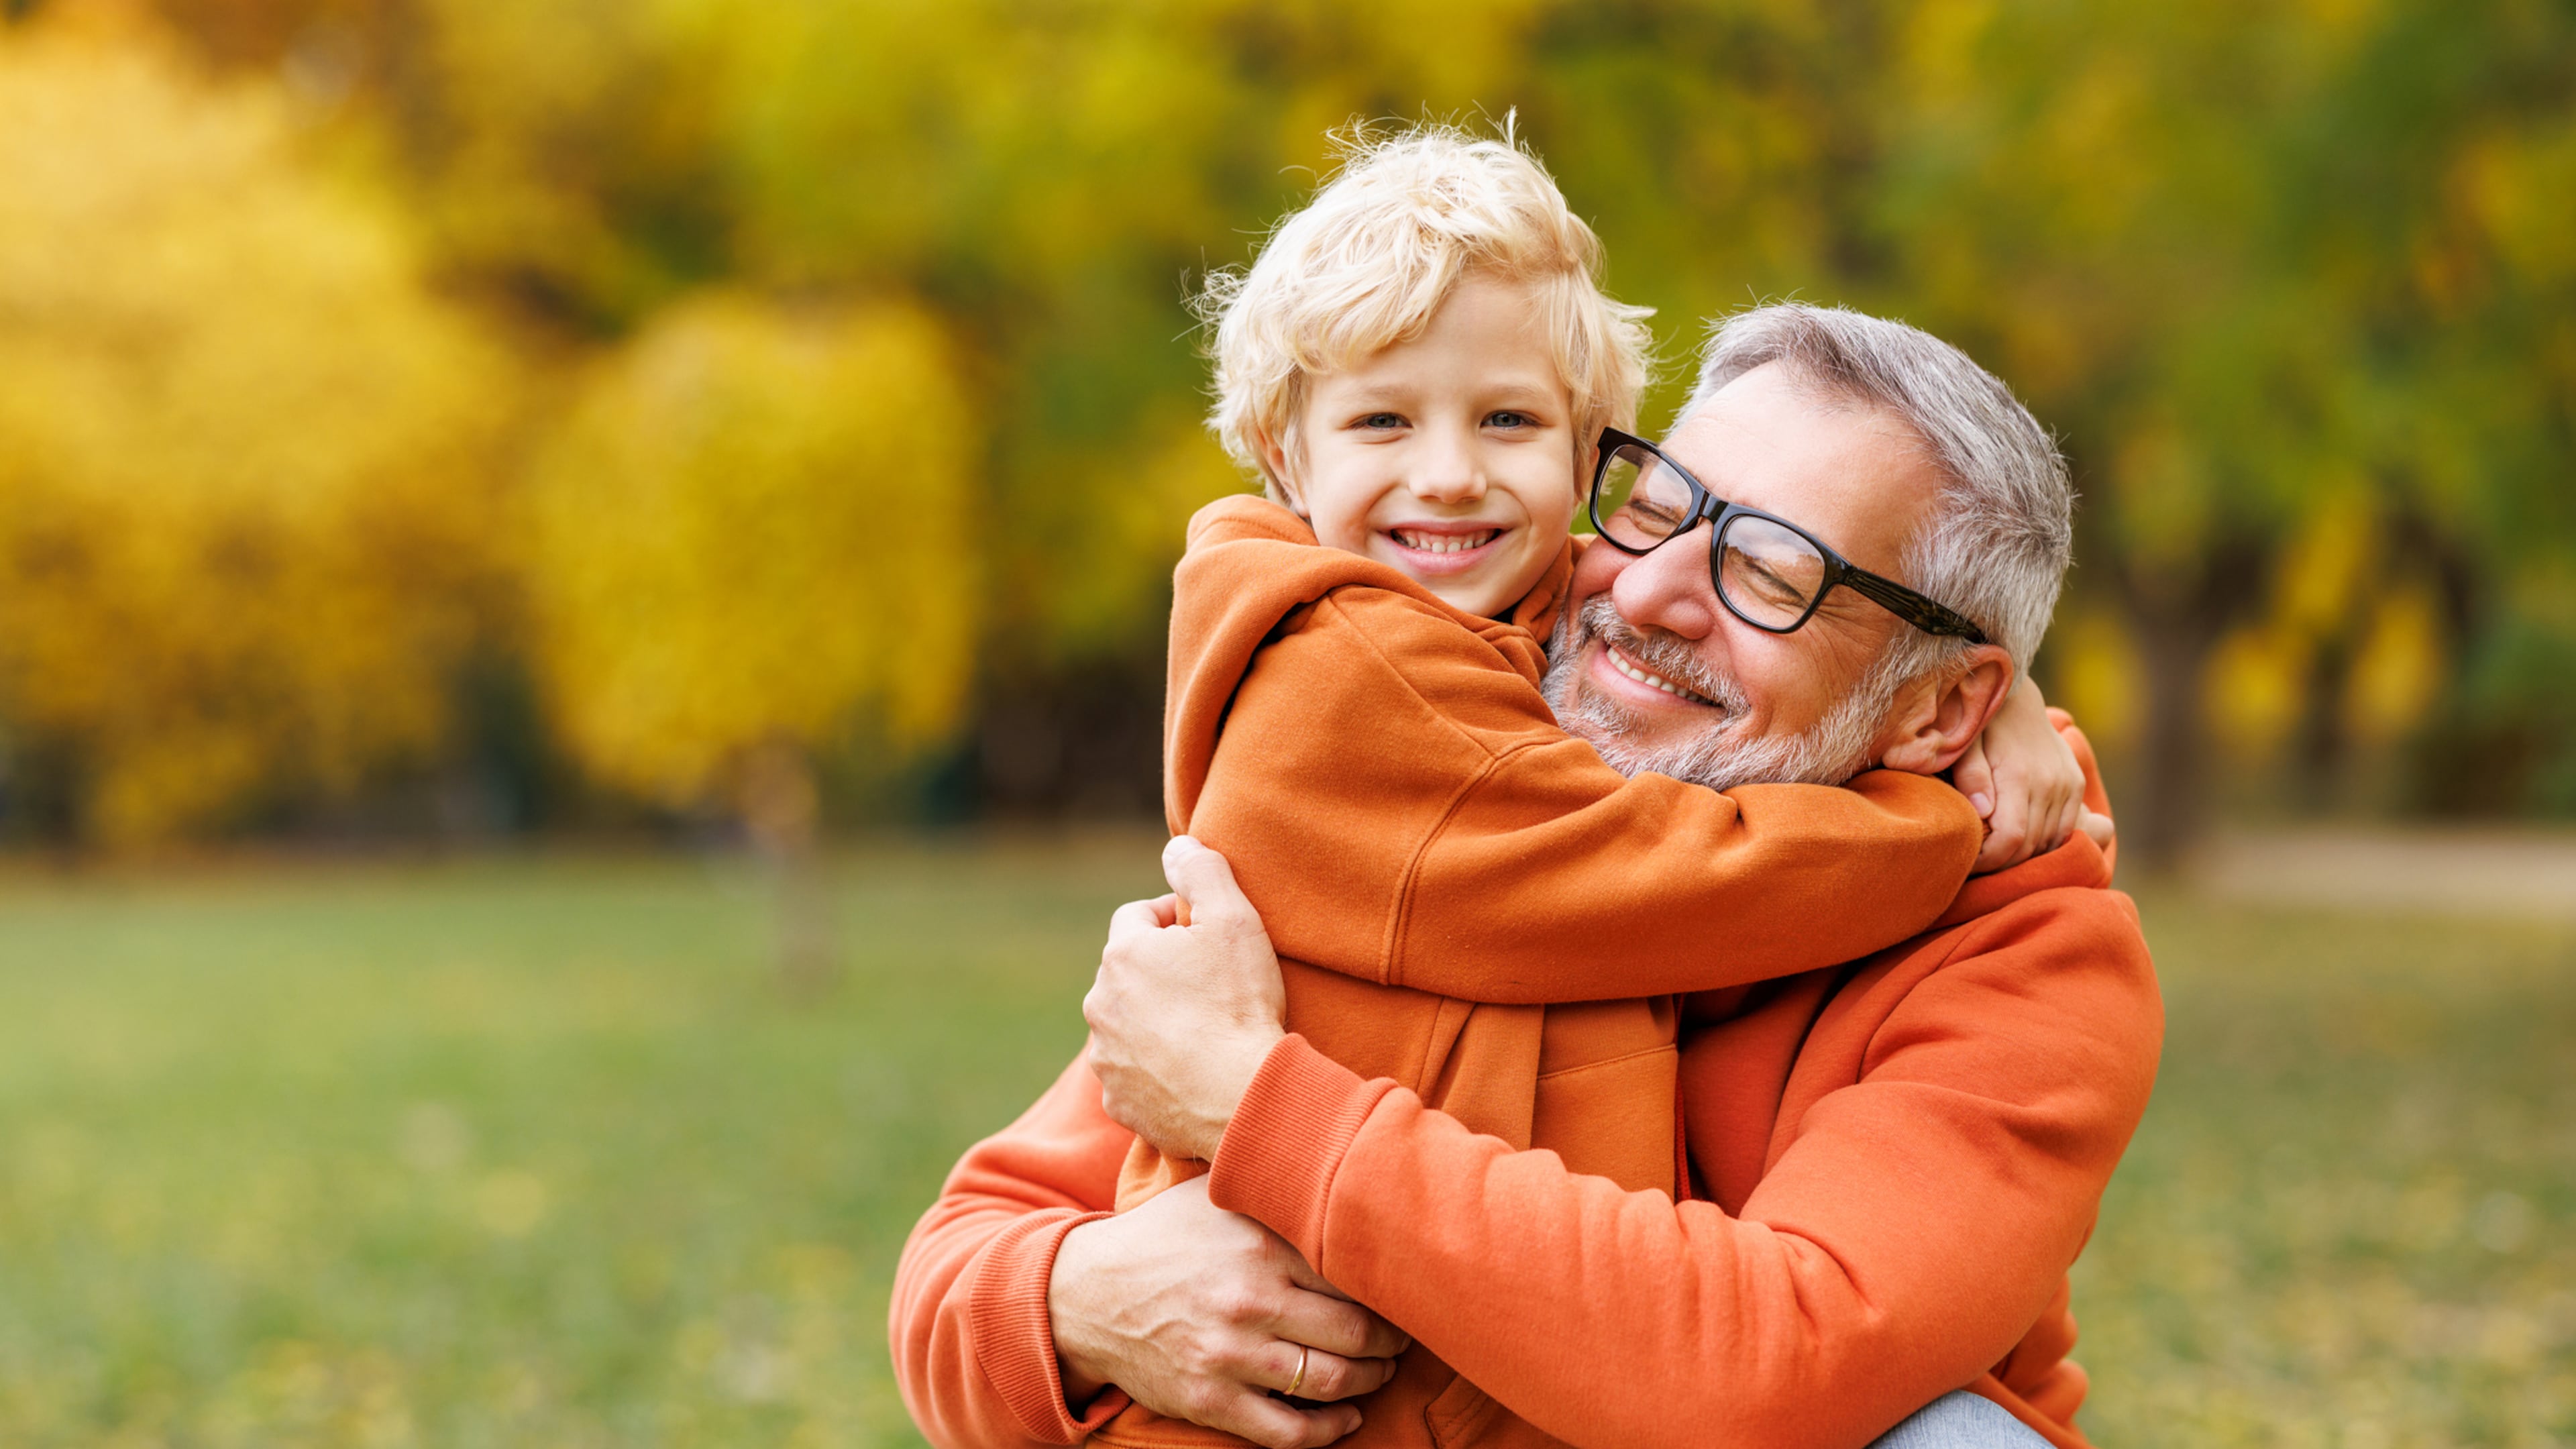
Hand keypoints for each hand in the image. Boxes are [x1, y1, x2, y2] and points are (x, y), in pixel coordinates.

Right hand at [1050, 1175, 1409, 1448]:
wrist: (1085, 1293)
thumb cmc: (1162, 1238)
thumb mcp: (1215, 1198)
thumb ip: (1274, 1193)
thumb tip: (1344, 1172)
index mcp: (1259, 1246)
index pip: (1352, 1272)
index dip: (1390, 1286)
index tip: (1406, 1289)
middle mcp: (1249, 1301)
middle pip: (1355, 1333)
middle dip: (1392, 1342)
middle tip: (1404, 1338)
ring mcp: (1228, 1355)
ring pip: (1330, 1383)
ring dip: (1369, 1383)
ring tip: (1379, 1373)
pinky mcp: (1209, 1399)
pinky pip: (1287, 1431)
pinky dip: (1328, 1432)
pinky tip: (1347, 1419)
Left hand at [1085, 836, 1289, 1161]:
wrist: (1241, 1099)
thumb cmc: (1239, 1006)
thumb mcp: (1233, 919)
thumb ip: (1202, 871)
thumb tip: (1176, 845)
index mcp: (1122, 956)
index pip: (1137, 916)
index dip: (1174, 918)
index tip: (1208, 934)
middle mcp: (1100, 1005)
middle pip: (1128, 972)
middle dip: (1162, 971)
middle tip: (1211, 983)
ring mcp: (1106, 1058)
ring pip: (1127, 1024)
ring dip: (1155, 1021)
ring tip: (1204, 1031)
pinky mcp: (1119, 1102)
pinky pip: (1133, 1074)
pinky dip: (1156, 1069)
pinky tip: (1193, 1072)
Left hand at [1953, 676, 2087, 873]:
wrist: (2014, 697)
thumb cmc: (1979, 724)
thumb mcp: (1965, 743)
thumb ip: (1971, 776)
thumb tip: (1981, 812)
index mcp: (2019, 775)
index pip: (2010, 838)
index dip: (1988, 860)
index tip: (1965, 861)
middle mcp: (2050, 782)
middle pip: (2030, 846)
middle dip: (2001, 863)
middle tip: (1975, 863)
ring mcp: (2067, 784)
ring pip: (2050, 842)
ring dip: (2023, 856)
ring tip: (1994, 853)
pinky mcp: (2074, 784)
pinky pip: (2066, 829)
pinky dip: (2044, 843)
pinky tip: (2019, 842)